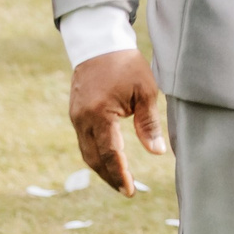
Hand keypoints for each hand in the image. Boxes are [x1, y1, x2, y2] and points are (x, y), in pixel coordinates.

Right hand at [68, 49, 166, 195]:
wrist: (99, 43)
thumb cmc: (126, 65)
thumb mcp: (145, 90)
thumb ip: (149, 123)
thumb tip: (157, 152)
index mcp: (99, 114)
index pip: (110, 153)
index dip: (120, 174)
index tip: (130, 191)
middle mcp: (82, 119)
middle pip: (94, 159)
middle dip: (110, 177)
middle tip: (126, 190)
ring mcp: (76, 117)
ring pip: (86, 152)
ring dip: (102, 169)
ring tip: (119, 180)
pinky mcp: (75, 113)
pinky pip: (84, 141)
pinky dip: (96, 154)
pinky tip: (108, 160)